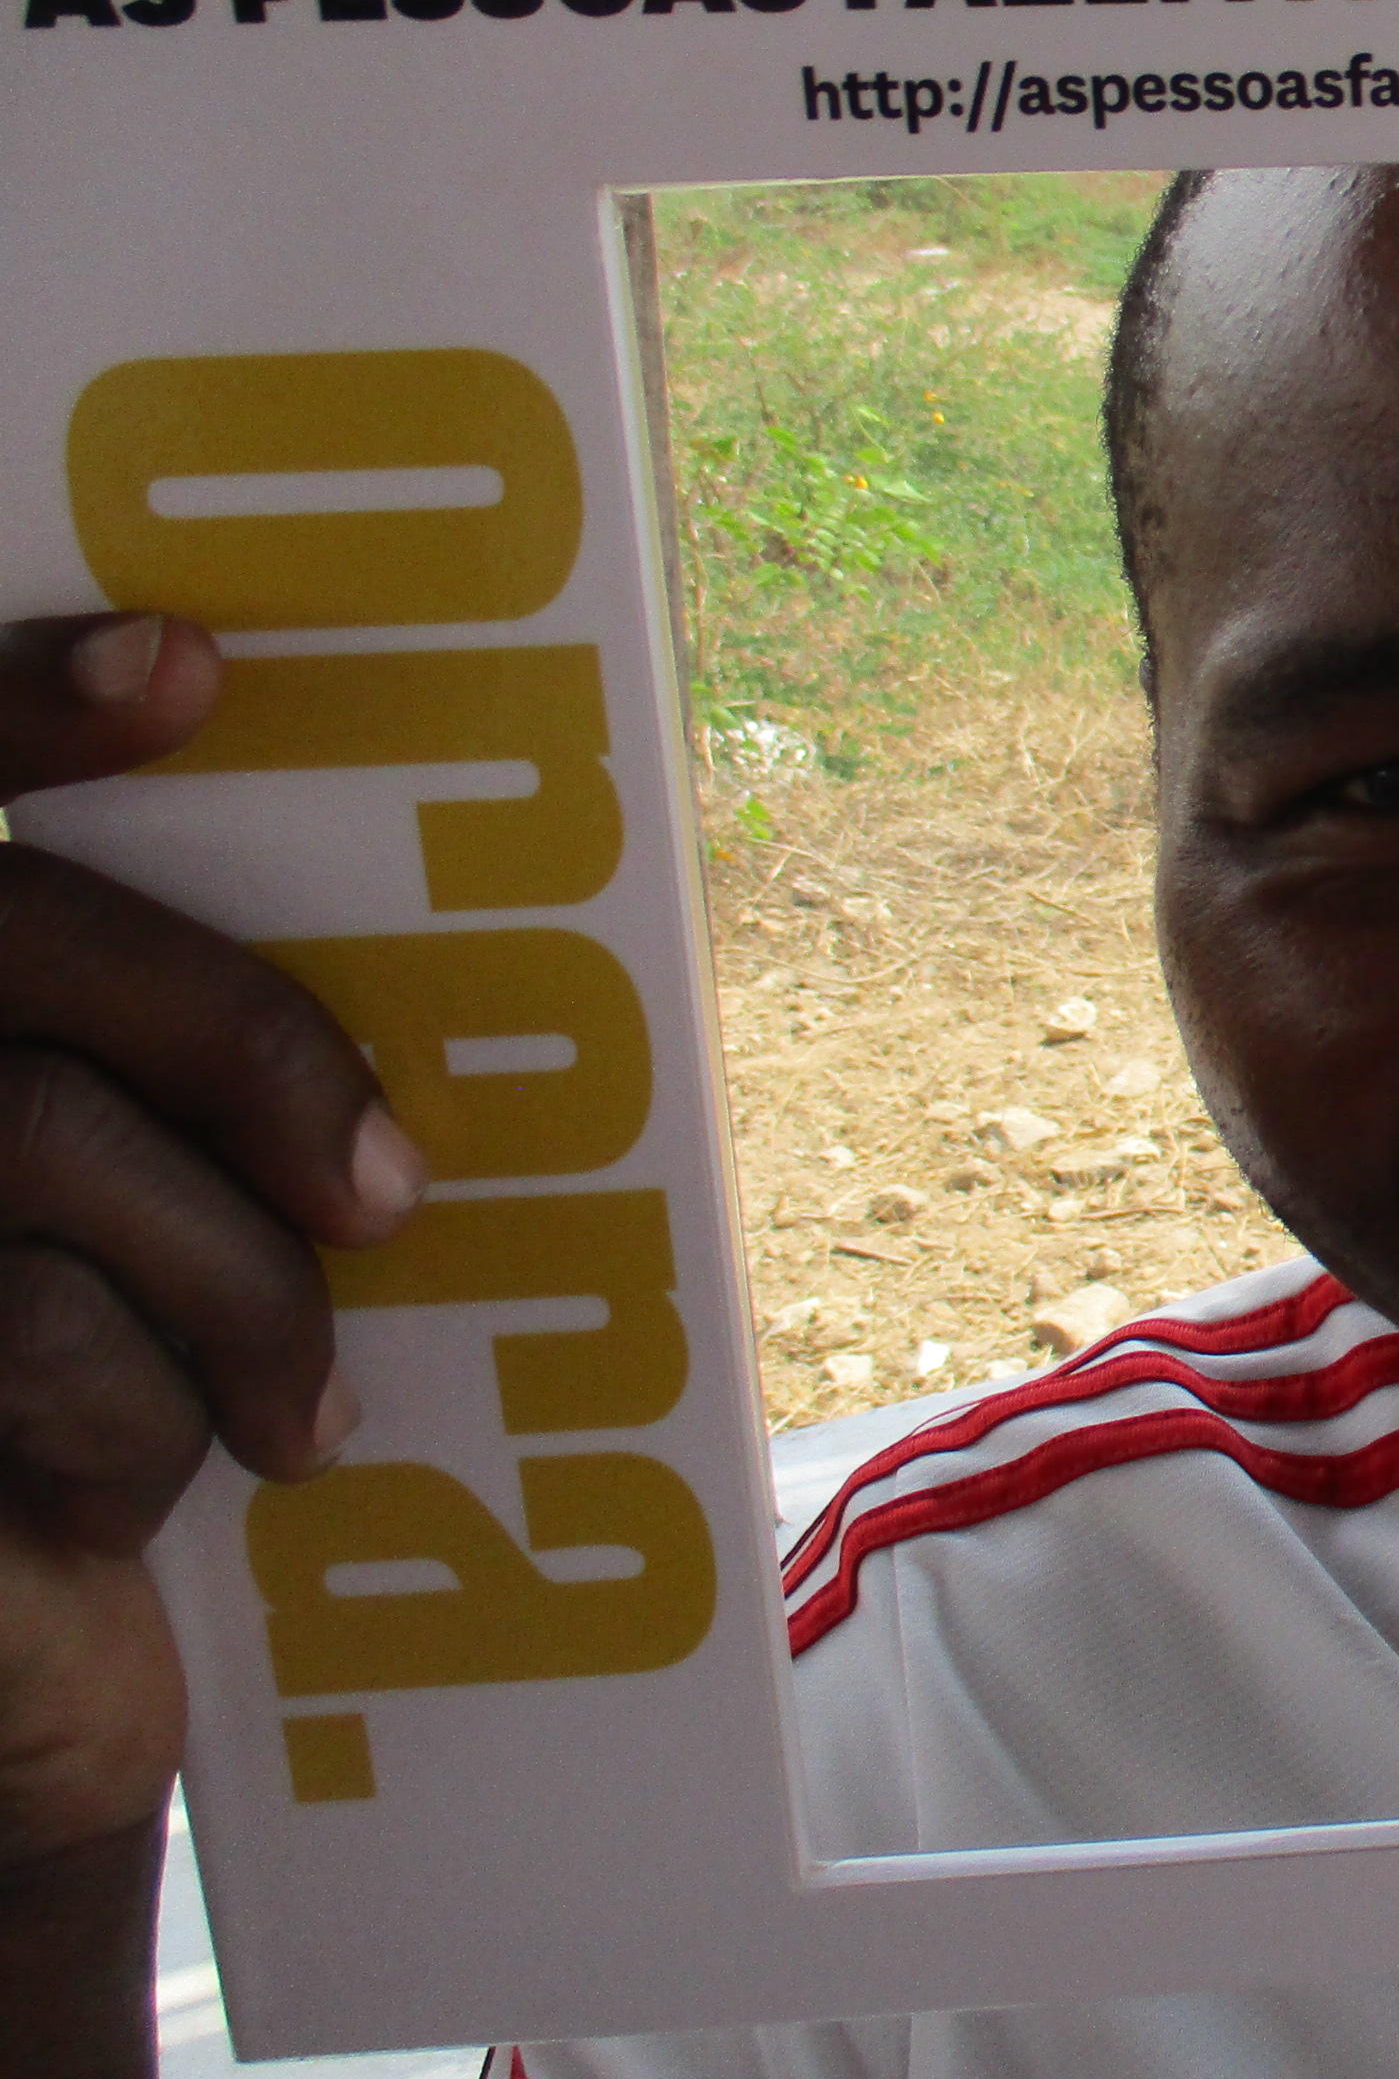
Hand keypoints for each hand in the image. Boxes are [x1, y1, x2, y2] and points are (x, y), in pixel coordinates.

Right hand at [0, 613, 426, 2076]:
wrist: (25, 1686)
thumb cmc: (114, 1418)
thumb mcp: (187, 1223)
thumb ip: (202, 1074)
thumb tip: (409, 977)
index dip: (28, 696)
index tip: (198, 663)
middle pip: (18, 936)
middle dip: (243, 1047)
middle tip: (392, 1191)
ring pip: (33, 1131)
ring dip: (226, 1283)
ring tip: (295, 1405)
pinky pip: (22, 1328)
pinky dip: (143, 1414)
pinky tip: (161, 1487)